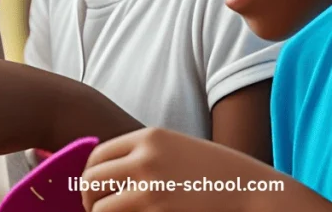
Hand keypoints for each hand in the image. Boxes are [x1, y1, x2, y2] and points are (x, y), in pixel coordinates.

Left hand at [81, 128, 292, 211]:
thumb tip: (106, 171)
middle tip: (94, 209)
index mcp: (148, 137)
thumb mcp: (177, 148)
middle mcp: (144, 159)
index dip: (90, 174)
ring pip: (101, 207)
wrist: (254, 191)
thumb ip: (143, 154)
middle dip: (88, 198)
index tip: (94, 189)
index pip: (97, 155)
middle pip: (92, 180)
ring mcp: (151, 189)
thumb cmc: (217, 172)